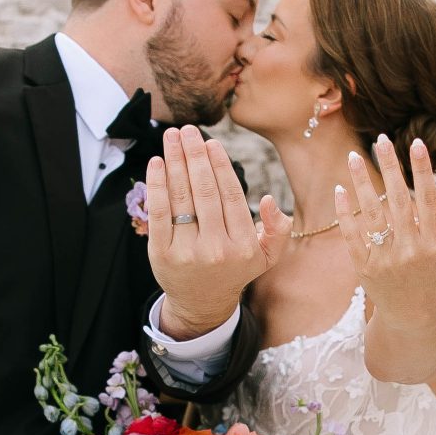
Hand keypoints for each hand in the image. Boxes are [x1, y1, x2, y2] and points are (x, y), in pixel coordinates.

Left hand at [147, 127, 285, 338]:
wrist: (202, 304)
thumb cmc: (234, 270)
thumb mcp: (266, 256)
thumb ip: (278, 230)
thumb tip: (271, 200)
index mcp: (243, 245)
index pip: (231, 195)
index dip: (220, 165)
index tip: (211, 143)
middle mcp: (216, 249)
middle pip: (205, 191)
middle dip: (194, 155)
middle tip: (188, 130)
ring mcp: (188, 252)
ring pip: (182, 198)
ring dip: (175, 161)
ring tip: (172, 137)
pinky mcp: (162, 255)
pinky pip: (159, 213)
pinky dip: (157, 185)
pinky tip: (157, 163)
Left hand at [335, 137, 435, 337]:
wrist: (412, 322)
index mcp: (435, 246)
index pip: (429, 200)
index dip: (423, 170)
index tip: (416, 144)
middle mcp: (409, 251)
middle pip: (398, 200)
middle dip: (389, 166)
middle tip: (382, 139)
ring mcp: (384, 260)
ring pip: (370, 214)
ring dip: (360, 183)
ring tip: (351, 156)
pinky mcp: (364, 268)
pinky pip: (351, 235)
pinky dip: (345, 212)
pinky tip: (340, 189)